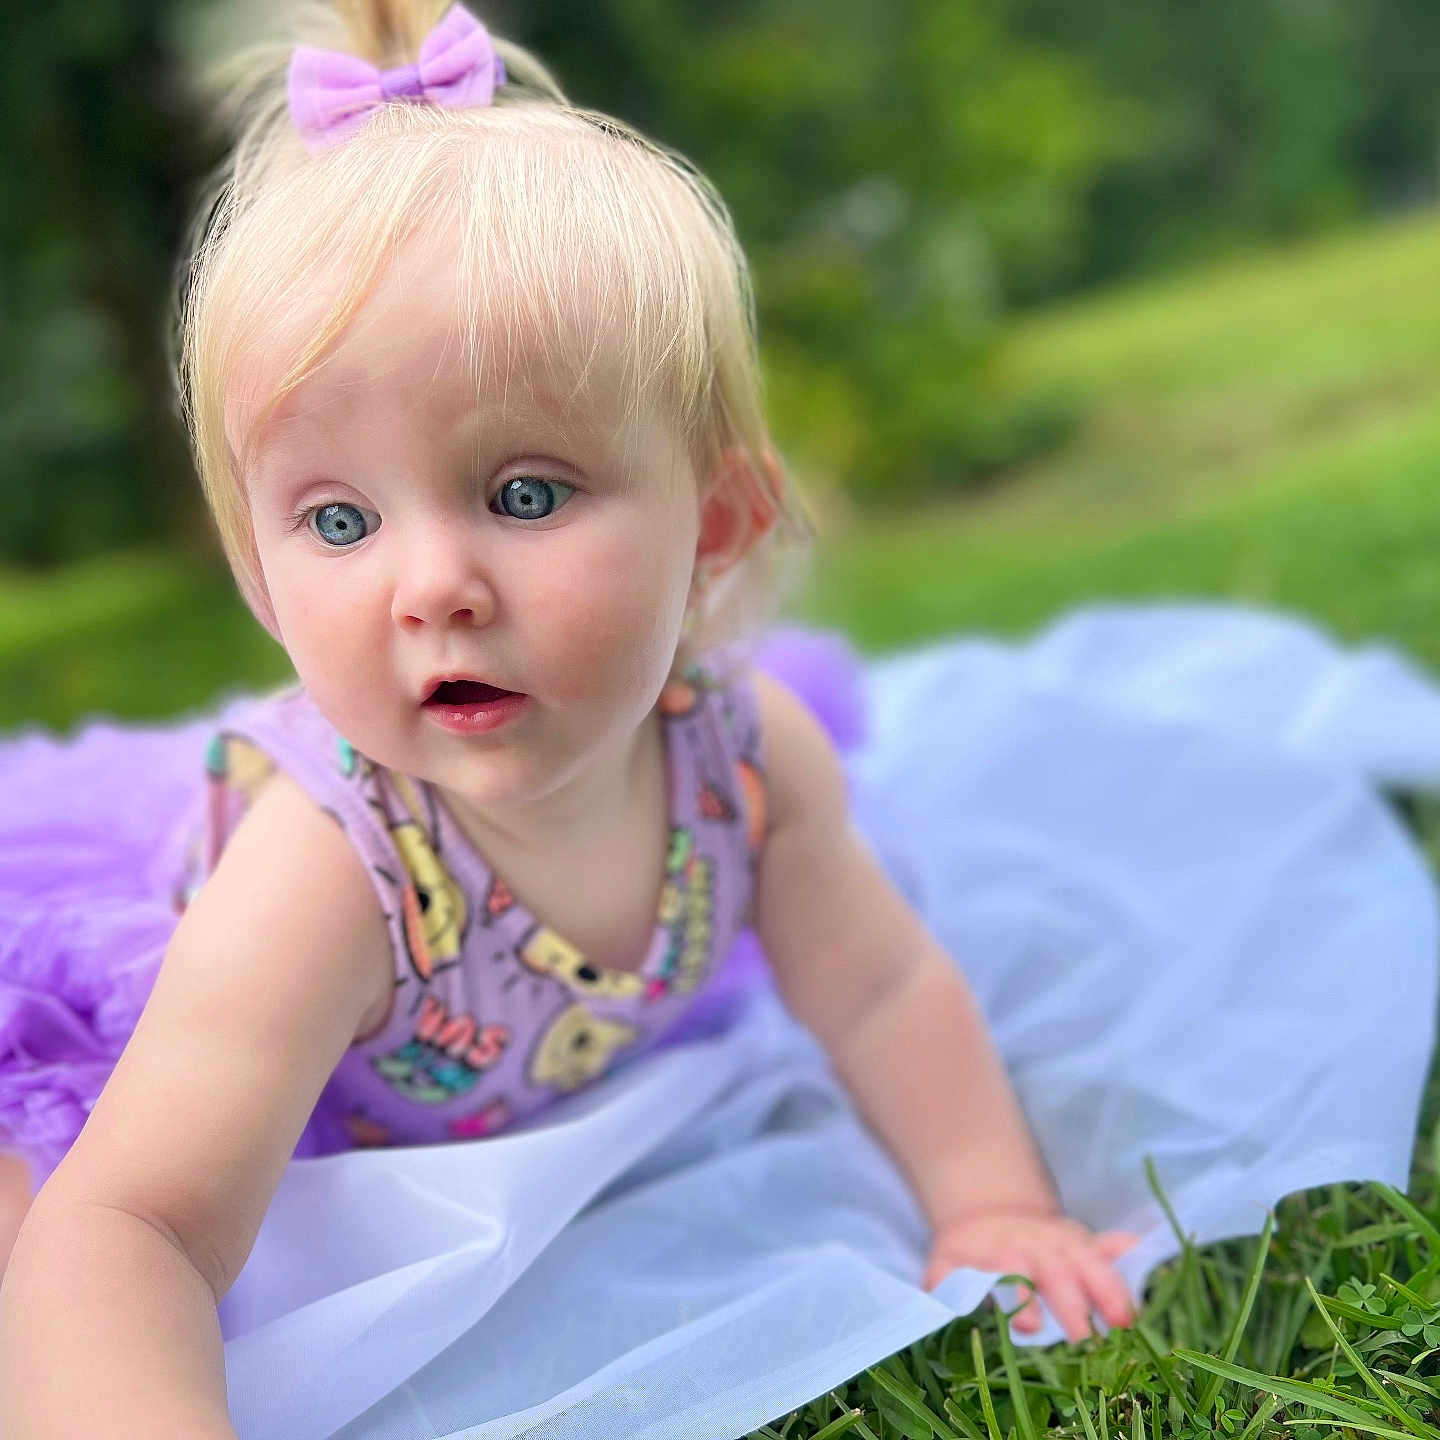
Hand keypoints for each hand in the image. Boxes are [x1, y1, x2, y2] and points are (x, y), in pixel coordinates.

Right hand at [924, 1210, 1136, 1341]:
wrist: (983, 1216)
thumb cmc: (1040, 1248)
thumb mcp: (1074, 1246)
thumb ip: (1104, 1258)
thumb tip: (1139, 1250)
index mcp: (1062, 1242)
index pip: (1090, 1262)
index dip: (1108, 1289)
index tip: (1126, 1321)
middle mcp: (1027, 1244)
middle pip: (1051, 1270)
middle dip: (1070, 1304)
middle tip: (1086, 1340)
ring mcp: (987, 1249)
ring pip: (1004, 1267)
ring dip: (1018, 1293)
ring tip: (1030, 1327)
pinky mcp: (948, 1259)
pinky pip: (947, 1273)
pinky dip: (950, 1287)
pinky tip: (958, 1307)